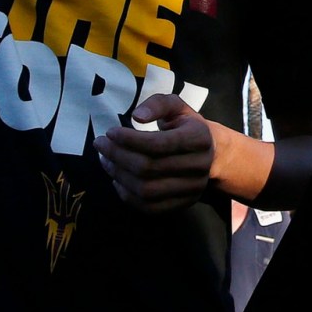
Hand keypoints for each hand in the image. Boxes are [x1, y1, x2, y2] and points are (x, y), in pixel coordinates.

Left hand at [95, 96, 215, 211]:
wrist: (211, 154)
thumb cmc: (186, 126)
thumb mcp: (176, 107)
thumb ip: (158, 104)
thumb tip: (137, 116)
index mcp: (199, 139)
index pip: (159, 144)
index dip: (129, 139)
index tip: (110, 132)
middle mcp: (199, 167)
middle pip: (148, 168)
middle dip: (117, 155)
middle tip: (100, 144)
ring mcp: (192, 189)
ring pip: (146, 190)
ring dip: (118, 175)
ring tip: (105, 160)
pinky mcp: (183, 204)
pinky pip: (148, 207)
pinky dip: (126, 195)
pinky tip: (117, 179)